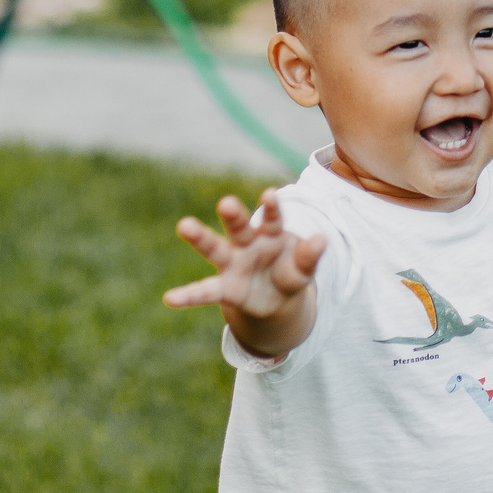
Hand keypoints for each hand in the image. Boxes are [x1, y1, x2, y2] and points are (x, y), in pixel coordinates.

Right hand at [164, 190, 325, 351]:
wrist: (276, 298)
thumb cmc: (289, 273)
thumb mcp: (303, 269)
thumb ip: (309, 257)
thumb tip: (322, 240)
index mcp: (270, 234)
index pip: (272, 219)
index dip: (271, 208)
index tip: (269, 194)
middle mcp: (247, 244)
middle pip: (238, 227)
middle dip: (234, 215)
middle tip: (227, 203)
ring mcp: (232, 263)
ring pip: (214, 248)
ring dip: (200, 236)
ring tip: (184, 224)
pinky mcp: (224, 288)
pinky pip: (204, 292)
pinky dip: (187, 296)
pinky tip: (170, 298)